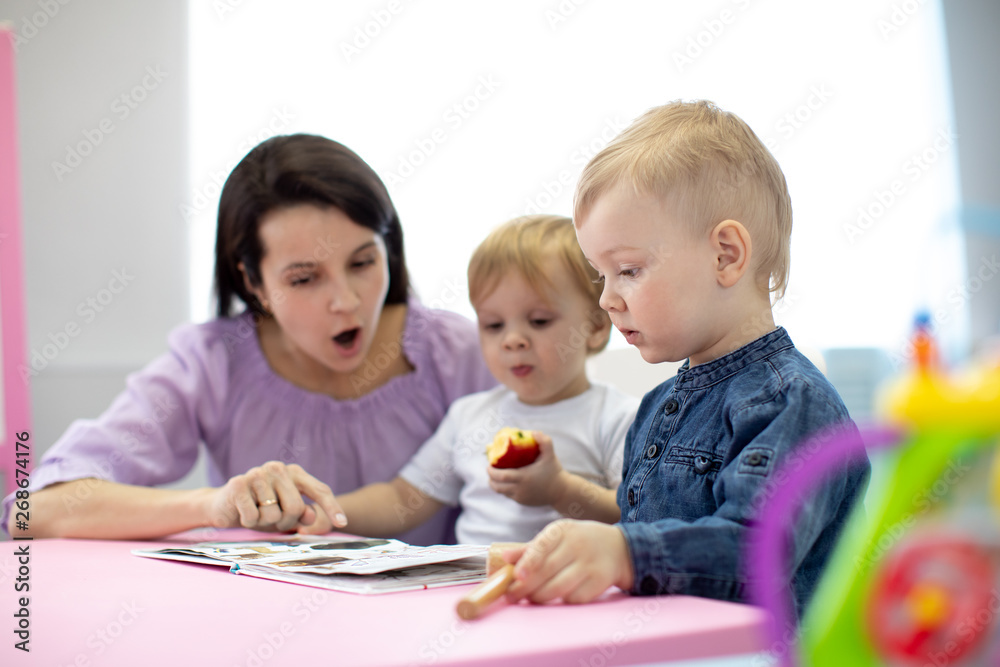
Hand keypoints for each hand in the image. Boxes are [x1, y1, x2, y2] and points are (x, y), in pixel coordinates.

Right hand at [206, 461, 346, 533]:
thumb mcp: (285, 513)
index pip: (319, 490)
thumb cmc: (259, 508)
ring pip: (274, 514)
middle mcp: (277, 468)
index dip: (332, 507)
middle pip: (297, 507)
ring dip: (265, 522)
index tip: (342, 523)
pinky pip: (253, 516)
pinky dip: (249, 521)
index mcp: (293, 472)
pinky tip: (243, 513)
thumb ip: (303, 513)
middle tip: (273, 520)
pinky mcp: (238, 483)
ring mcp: (257, 473)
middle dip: (285, 521)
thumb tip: (312, 515)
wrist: (222, 505)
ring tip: (256, 513)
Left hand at [487, 432, 567, 506]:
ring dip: (496, 484)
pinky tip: (506, 482)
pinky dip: (504, 489)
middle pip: (497, 486)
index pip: (501, 476)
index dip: (491, 472)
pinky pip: (508, 496)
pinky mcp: (523, 502)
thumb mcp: (550, 455)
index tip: (489, 464)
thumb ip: (544, 442)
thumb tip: (534, 432)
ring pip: (501, 492)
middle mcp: (520, 489)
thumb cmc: (554, 471)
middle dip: (490, 478)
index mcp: (524, 477)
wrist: (561, 492)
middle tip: (490, 469)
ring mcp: (520, 497)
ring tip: (495, 475)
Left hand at [504, 519, 634, 603]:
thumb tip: (504, 557)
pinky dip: (562, 601)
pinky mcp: (600, 581)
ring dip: (540, 597)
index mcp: (562, 530)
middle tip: (512, 596)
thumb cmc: (579, 542)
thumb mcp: (557, 537)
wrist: (619, 548)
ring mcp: (590, 564)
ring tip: (530, 598)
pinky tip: (556, 597)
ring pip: (558, 588)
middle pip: (546, 571)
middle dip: (525, 587)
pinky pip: (574, 598)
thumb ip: (530, 548)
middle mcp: (577, 545)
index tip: (516, 576)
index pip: (542, 546)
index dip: (528, 562)